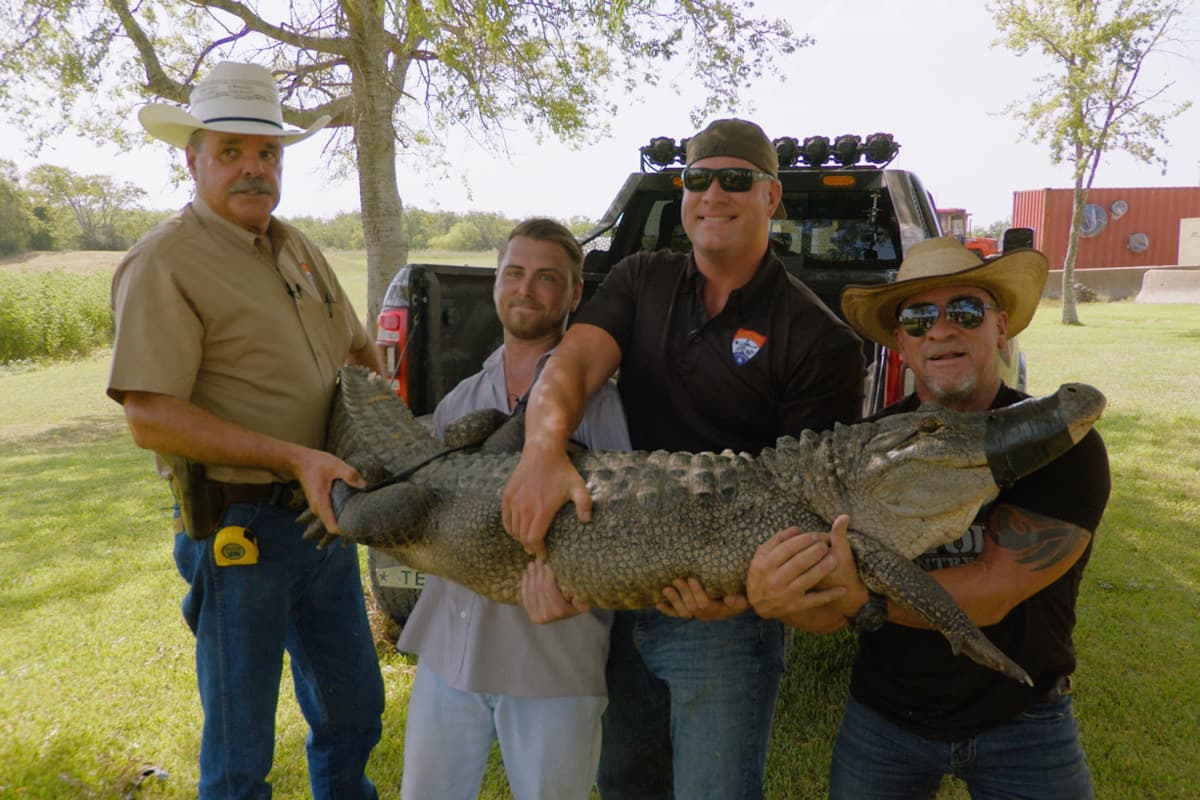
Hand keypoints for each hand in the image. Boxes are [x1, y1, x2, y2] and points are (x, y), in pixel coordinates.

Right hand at [290, 448, 366, 534]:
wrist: (300, 461)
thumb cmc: (317, 463)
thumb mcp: (335, 465)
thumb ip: (349, 474)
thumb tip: (364, 485)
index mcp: (321, 504)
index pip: (333, 528)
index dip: (346, 530)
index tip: (360, 526)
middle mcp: (318, 510)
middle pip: (334, 526)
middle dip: (349, 526)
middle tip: (366, 521)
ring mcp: (318, 508)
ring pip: (333, 521)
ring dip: (346, 519)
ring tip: (362, 514)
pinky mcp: (321, 504)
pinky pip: (332, 514)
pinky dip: (342, 513)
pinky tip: (353, 507)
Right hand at [502, 445, 592, 560]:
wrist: (542, 451)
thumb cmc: (562, 470)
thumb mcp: (578, 486)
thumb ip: (584, 504)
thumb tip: (586, 521)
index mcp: (542, 510)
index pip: (534, 539)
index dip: (538, 550)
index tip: (545, 554)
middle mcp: (525, 508)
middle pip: (523, 538)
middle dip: (531, 547)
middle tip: (538, 550)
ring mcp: (514, 502)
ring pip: (514, 530)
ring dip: (521, 538)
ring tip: (529, 540)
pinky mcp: (507, 496)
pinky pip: (506, 520)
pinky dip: (511, 528)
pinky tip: (518, 530)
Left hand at [520, 560, 590, 623]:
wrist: (570, 611)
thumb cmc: (578, 601)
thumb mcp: (585, 600)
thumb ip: (583, 601)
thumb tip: (576, 598)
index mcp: (559, 611)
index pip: (549, 589)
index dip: (546, 575)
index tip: (547, 564)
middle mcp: (546, 616)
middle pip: (539, 589)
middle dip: (538, 572)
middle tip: (538, 560)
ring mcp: (537, 617)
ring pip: (531, 591)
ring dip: (531, 576)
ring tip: (532, 564)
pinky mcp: (532, 615)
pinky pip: (525, 597)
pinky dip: (524, 585)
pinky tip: (525, 574)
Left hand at [657, 577, 748, 620]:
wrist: (736, 603)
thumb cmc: (741, 597)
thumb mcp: (744, 598)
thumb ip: (738, 600)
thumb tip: (728, 599)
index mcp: (718, 610)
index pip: (705, 603)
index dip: (697, 592)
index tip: (692, 579)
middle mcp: (705, 614)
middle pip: (691, 606)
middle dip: (683, 593)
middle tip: (677, 579)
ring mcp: (696, 614)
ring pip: (682, 611)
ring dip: (673, 600)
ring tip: (666, 589)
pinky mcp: (690, 612)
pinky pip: (677, 614)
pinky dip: (667, 610)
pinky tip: (658, 604)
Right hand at [747, 515, 865, 627]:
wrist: (757, 603)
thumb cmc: (761, 573)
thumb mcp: (762, 554)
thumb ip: (778, 540)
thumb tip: (797, 529)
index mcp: (766, 564)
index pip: (788, 548)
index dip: (805, 540)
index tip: (817, 535)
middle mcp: (775, 580)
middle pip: (800, 562)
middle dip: (816, 551)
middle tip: (826, 545)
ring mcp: (786, 594)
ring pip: (808, 579)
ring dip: (824, 568)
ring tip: (834, 559)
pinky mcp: (795, 607)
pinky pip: (814, 600)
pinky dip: (829, 596)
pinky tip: (842, 589)